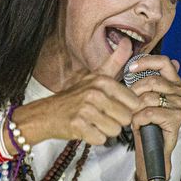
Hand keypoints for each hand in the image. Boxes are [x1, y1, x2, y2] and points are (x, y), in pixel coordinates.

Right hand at [12, 40, 141, 146]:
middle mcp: (95, 93)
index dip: (125, 108)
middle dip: (116, 121)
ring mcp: (86, 109)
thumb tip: (127, 41)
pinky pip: (101, 139)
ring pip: (115, 130)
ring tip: (93, 122)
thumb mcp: (94, 76)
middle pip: (126, 118)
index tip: (112, 106)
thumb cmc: (74, 96)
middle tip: (101, 116)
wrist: (46, 113)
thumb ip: (114, 62)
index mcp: (103, 81)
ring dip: (105, 130)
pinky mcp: (78, 125)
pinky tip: (86, 129)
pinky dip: (95, 138)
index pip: (134, 102)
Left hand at [124, 53, 180, 180]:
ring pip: (148, 97)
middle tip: (128, 103)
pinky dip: (138, 119)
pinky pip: (149, 112)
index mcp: (174, 83)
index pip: (163, 62)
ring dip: (135, 108)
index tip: (129, 68)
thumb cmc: (146, 121)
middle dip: (134, 91)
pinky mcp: (176, 118)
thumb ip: (147, 76)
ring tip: (134, 116)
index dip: (146, 61)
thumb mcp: (143, 96)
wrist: (150, 148)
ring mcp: (180, 105)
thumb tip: (158, 58)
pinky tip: (138, 124)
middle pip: (152, 80)